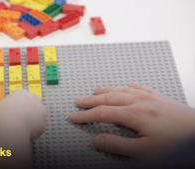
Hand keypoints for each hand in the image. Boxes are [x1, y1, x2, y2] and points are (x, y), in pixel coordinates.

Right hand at [0, 89, 46, 140]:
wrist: (10, 126)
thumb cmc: (1, 115)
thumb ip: (5, 108)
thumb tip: (5, 114)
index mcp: (21, 93)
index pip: (21, 97)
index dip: (17, 106)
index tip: (12, 112)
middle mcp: (34, 99)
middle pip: (32, 104)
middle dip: (28, 111)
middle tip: (19, 120)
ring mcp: (41, 111)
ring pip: (37, 116)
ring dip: (32, 120)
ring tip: (22, 128)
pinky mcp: (43, 124)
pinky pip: (38, 128)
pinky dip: (33, 131)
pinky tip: (25, 134)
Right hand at [68, 83, 194, 157]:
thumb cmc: (175, 143)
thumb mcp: (144, 151)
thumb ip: (118, 144)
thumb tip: (97, 140)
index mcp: (134, 114)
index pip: (102, 113)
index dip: (85, 115)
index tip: (74, 117)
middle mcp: (140, 102)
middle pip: (108, 98)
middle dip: (91, 100)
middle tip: (78, 102)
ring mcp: (150, 97)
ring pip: (121, 90)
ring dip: (106, 90)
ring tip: (95, 90)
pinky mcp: (159, 98)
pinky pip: (140, 88)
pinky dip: (129, 87)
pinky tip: (127, 86)